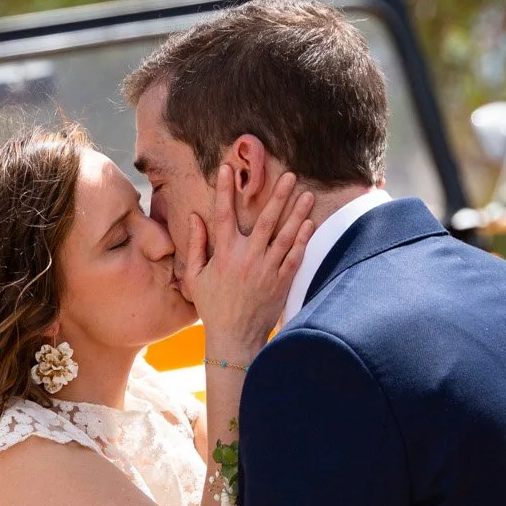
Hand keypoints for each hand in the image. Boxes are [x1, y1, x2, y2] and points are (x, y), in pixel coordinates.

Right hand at [177, 164, 314, 360]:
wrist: (235, 338)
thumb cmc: (213, 307)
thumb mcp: (196, 277)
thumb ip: (196, 246)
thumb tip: (195, 218)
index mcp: (224, 255)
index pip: (223, 215)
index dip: (225, 190)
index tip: (228, 168)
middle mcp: (247, 258)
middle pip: (264, 220)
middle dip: (277, 195)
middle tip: (289, 175)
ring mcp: (267, 270)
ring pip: (285, 235)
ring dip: (297, 213)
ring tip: (307, 194)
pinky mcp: (281, 282)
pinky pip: (295, 256)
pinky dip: (303, 239)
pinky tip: (310, 223)